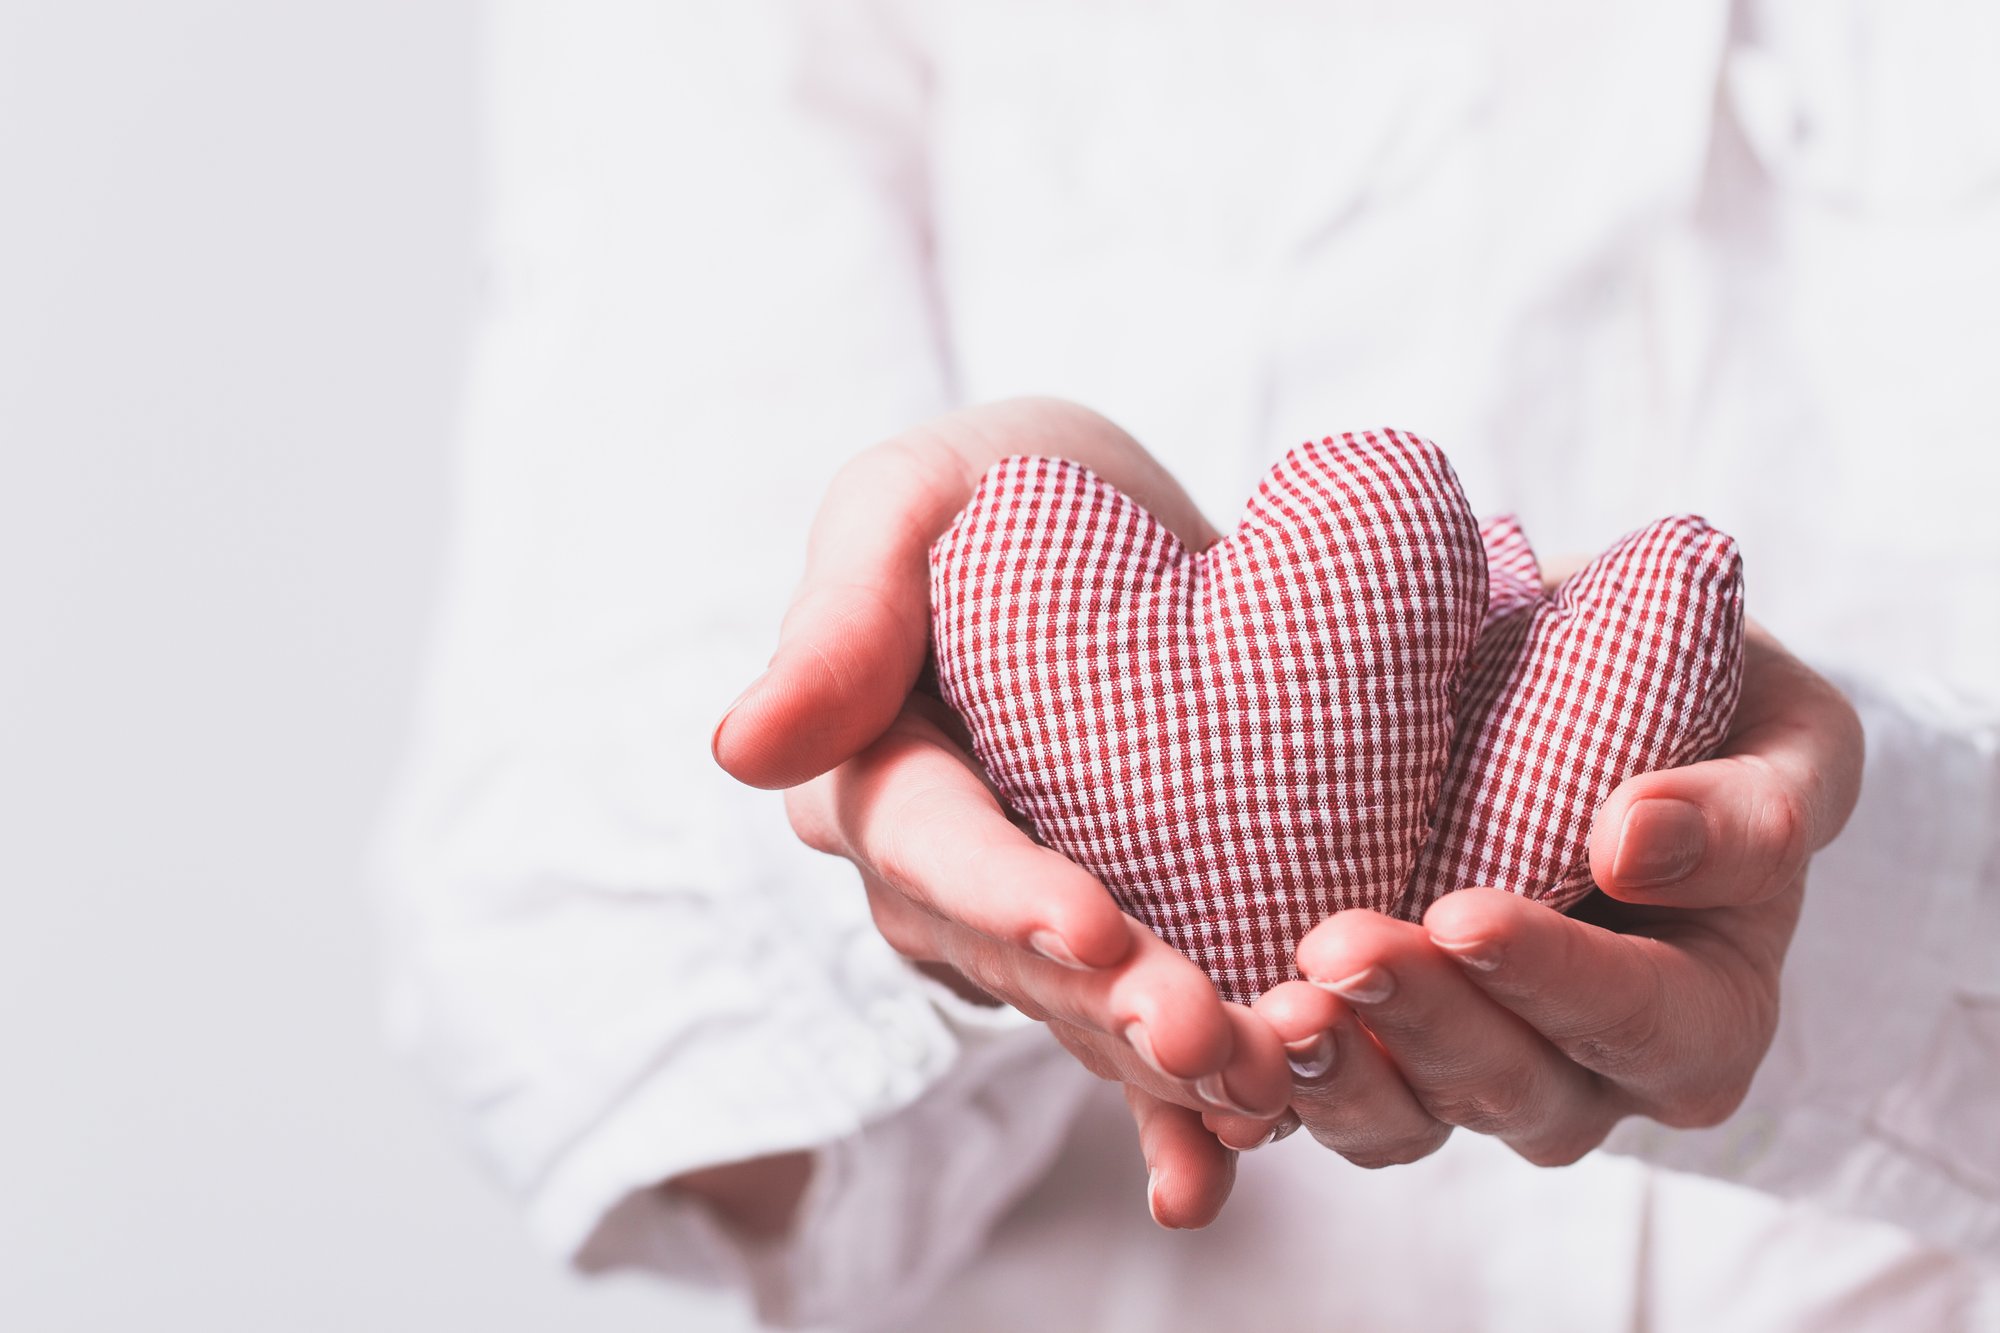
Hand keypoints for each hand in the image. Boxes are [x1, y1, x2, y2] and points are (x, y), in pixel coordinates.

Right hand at [712, 398, 1291, 1228]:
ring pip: (1078, 1013)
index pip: (927, 843)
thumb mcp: (910, 500)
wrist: (1111, 526)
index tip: (1091, 924)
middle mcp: (929, 875)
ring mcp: (1012, 925)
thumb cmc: (996, 492)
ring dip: (1157, 1065)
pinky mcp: (1105, 944)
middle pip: (1009, 955)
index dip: (1002, 891)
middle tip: (1201, 1034)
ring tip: (1257, 1090)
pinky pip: (1130, 1037)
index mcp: (867, 770)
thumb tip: (741, 748)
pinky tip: (1220, 1175)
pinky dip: (1174, 1111)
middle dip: (1102, 1001)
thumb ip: (840, 612)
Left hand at [1157, 621, 1864, 1188]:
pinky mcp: (1377, 1055)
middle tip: (1338, 951)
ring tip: (1268, 1010)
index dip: (1555, 981)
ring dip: (1332, 1073)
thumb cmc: (1705, 716)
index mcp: (1702, 1017)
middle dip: (1423, 1026)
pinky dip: (1264, 1088)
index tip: (1464, 916)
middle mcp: (1590, 1075)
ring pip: (1404, 1118)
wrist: (1573, 693)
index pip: (1642, 1022)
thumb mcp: (1779, 740)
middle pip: (1512, 1089)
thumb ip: (1745, 808)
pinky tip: (1211, 1047)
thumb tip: (1633, 842)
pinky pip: (1322, 1100)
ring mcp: (1474, 1076)